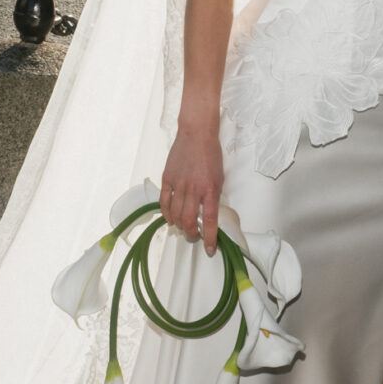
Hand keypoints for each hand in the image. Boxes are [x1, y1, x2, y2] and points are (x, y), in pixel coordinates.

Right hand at [160, 122, 223, 254]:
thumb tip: (208, 215)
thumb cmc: (211, 155)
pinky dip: (166, 214)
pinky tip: (169, 218)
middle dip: (191, 234)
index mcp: (210, 189)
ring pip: (175, 214)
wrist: (197, 134)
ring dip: (179, 226)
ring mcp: (179, 184)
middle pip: (188, 221)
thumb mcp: (219, 178)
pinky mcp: (167, 178)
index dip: (209, 238)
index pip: (209, 221)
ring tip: (182, 228)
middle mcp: (194, 189)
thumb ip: (213, 197)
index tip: (209, 249)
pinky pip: (164, 202)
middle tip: (194, 236)